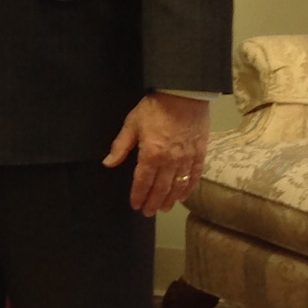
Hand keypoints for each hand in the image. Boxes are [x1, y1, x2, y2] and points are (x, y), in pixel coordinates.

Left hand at [103, 91, 210, 214]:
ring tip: (164, 208)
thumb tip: (108, 163)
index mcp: (151, 154)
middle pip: (160, 189)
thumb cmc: (155, 108)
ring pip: (178, 187)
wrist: (184, 95)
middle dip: (153, 203)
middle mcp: (170, 162)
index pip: (142, 182)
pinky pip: (194, 177)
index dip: (138, 195)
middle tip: (148, 212)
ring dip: (170, 200)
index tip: (135, 205)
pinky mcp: (199, 155)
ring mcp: (186, 159)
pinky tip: (183, 196)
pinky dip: (188, 189)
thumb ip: (120, 146)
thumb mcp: (132, 124)